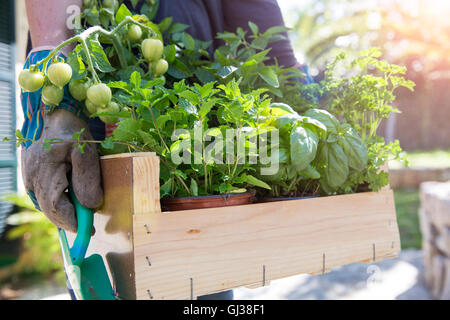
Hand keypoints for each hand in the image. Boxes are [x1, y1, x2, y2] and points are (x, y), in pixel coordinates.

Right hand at [21, 109, 102, 232]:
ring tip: (83, 209)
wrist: (52, 110)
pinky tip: (72, 196)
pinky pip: (45, 194)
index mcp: (45, 173)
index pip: (57, 209)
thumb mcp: (85, 151)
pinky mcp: (31, 173)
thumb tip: (90, 205)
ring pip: (47, 203)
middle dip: (70, 220)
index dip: (73, 223)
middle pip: (51, 210)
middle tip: (89, 224)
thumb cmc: (71, 128)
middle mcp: (32, 178)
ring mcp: (29, 176)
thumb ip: (88, 179)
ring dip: (65, 210)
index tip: (89, 231)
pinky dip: (59, 200)